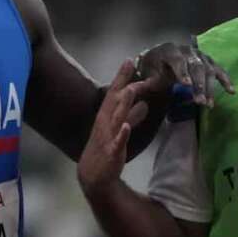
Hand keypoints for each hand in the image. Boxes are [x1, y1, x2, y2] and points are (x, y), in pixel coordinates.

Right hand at [78, 60, 149, 195]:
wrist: (93, 175)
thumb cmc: (105, 149)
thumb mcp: (119, 128)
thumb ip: (132, 116)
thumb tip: (144, 104)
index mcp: (106, 116)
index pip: (114, 93)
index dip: (121, 77)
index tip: (129, 61)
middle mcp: (105, 123)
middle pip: (114, 100)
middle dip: (124, 84)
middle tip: (134, 69)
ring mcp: (107, 137)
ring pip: (116, 118)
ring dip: (122, 104)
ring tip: (130, 91)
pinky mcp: (111, 152)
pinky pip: (117, 142)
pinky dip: (121, 134)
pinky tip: (126, 127)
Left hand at [135, 38, 234, 106]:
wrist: (158, 57)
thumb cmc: (151, 66)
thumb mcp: (146, 71)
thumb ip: (150, 79)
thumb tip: (151, 85)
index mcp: (169, 50)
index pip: (177, 60)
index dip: (182, 71)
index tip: (186, 84)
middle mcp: (187, 50)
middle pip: (196, 66)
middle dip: (199, 85)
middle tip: (200, 102)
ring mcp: (199, 55)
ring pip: (208, 70)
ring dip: (209, 88)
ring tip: (209, 104)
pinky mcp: (208, 61)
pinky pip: (218, 70)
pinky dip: (225, 80)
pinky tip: (231, 91)